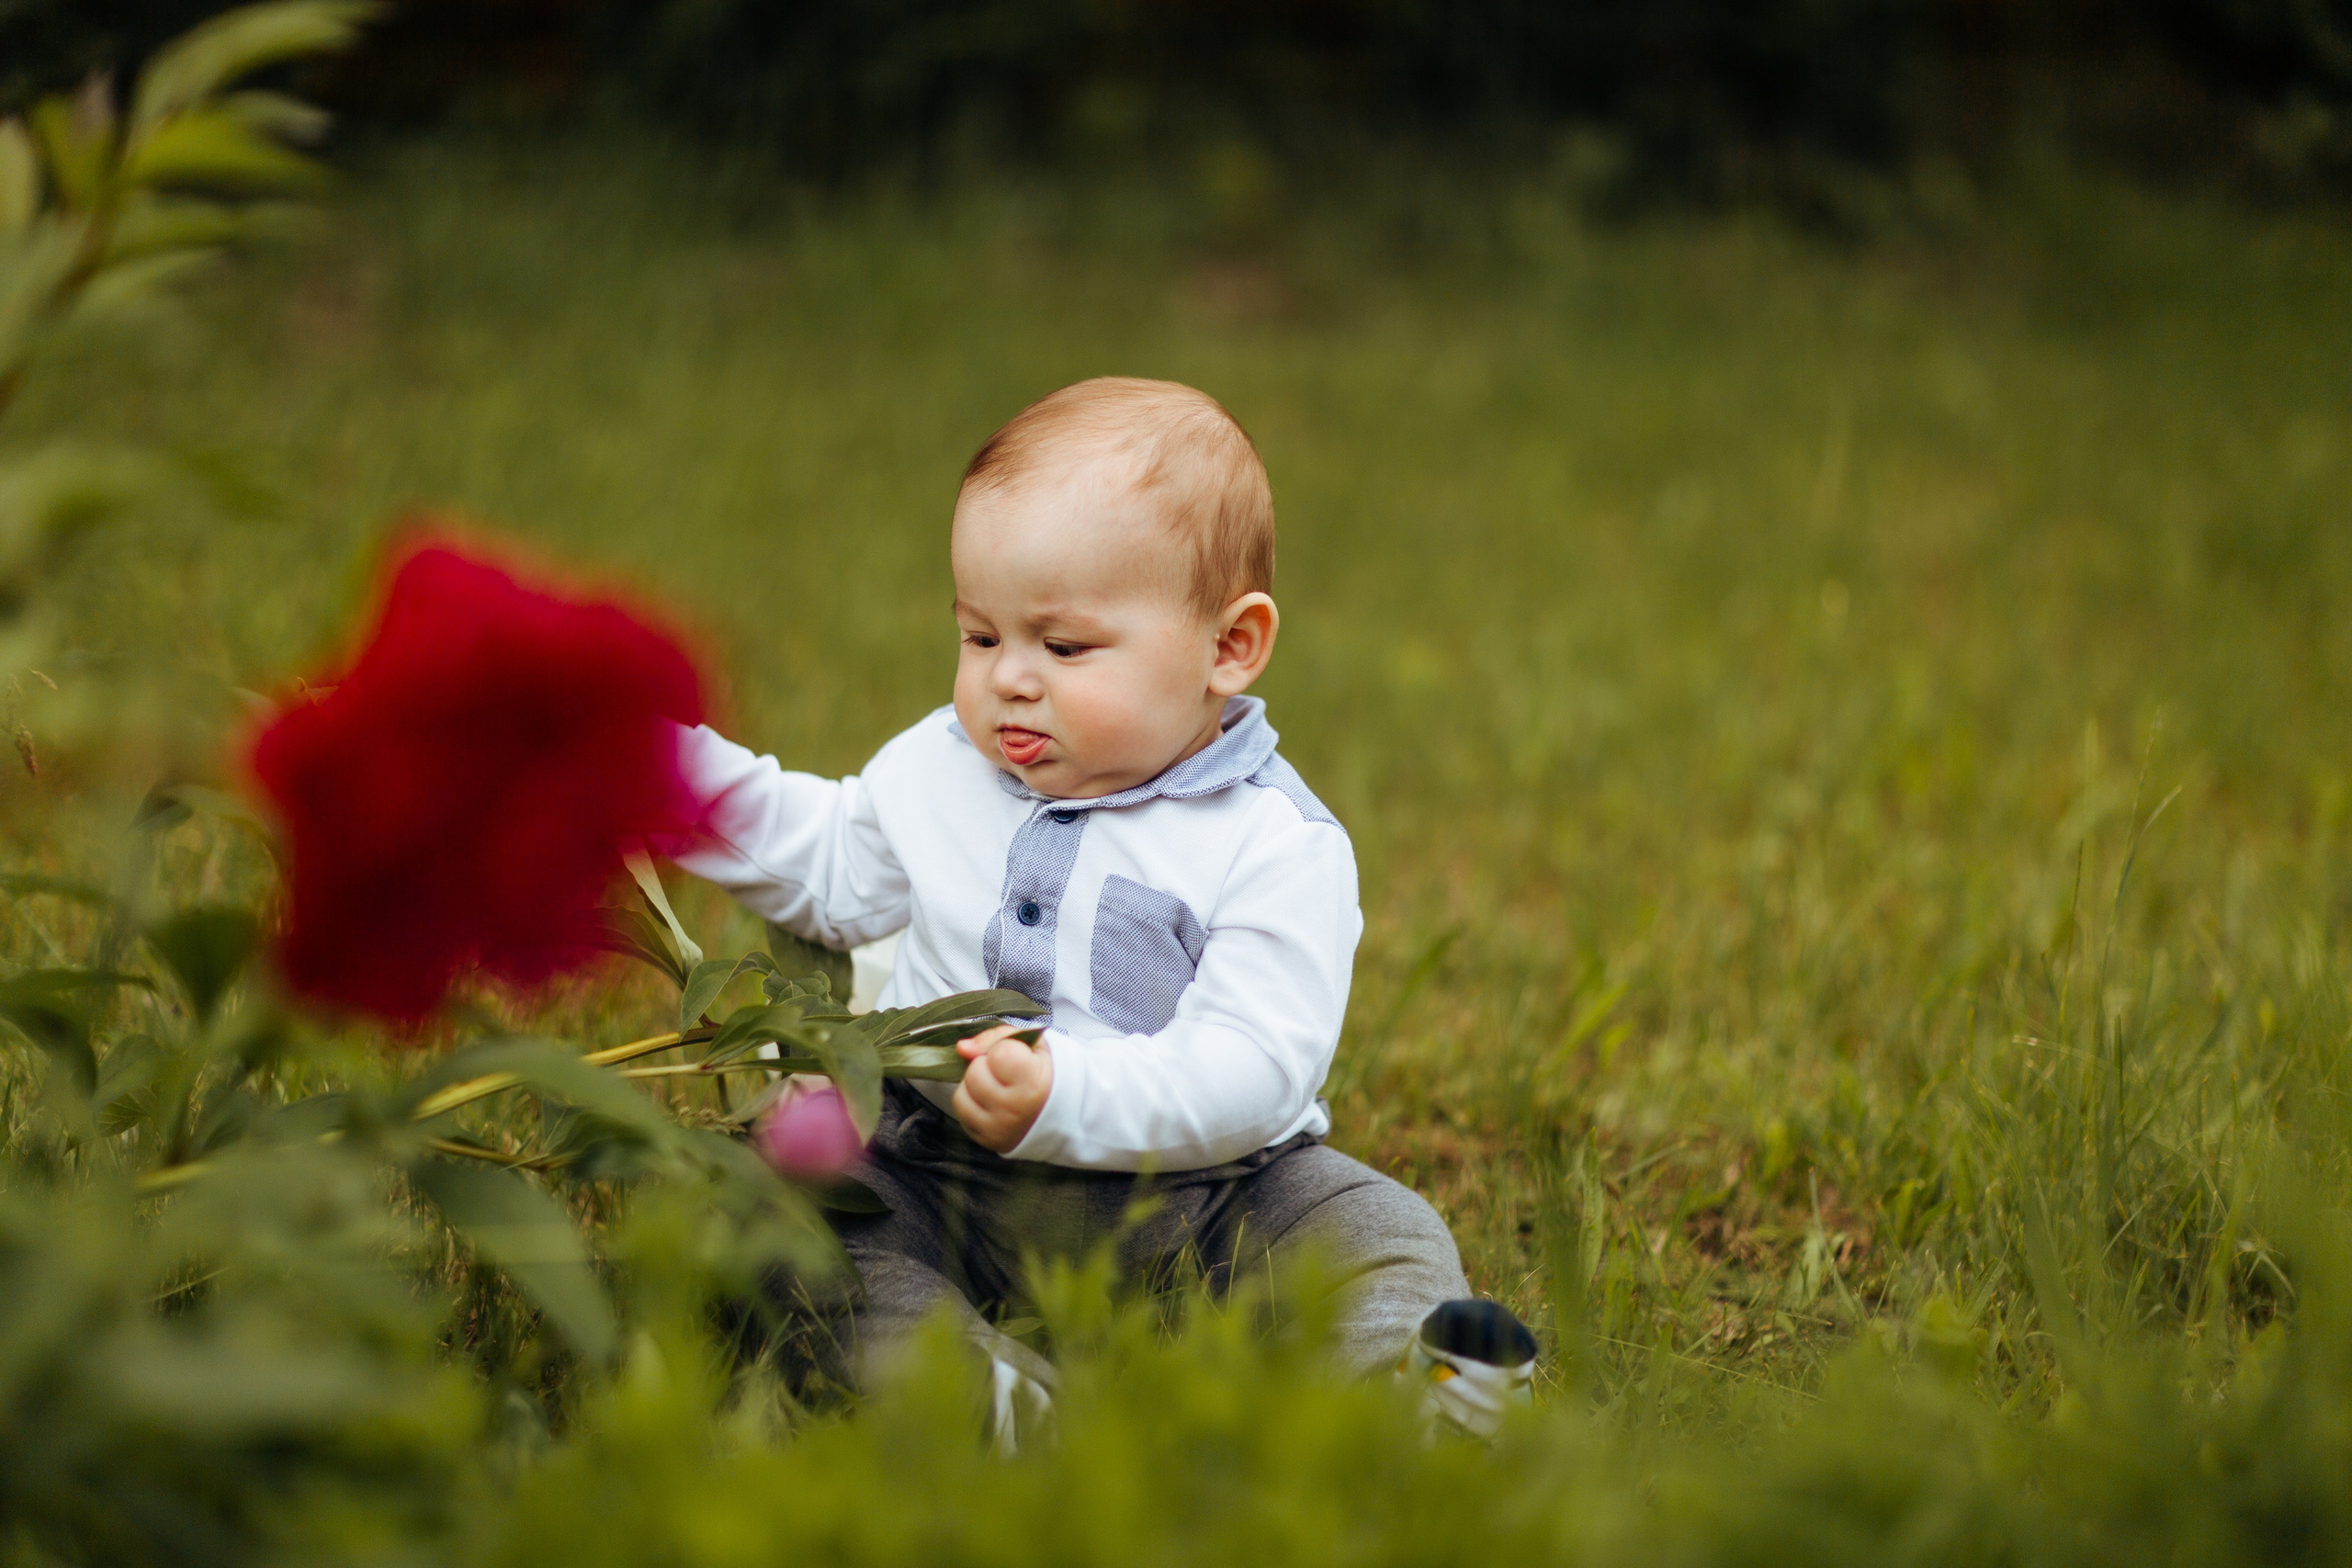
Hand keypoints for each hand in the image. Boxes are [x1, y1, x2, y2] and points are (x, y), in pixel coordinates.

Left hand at [951, 1023, 1051, 1152]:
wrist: (1058, 1113)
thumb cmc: (1042, 1072)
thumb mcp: (1032, 1044)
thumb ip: (996, 1037)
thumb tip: (962, 1047)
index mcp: (1033, 1084)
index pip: (1000, 1053)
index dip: (1005, 1049)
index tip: (1018, 1057)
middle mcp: (1014, 1109)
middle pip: (975, 1072)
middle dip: (986, 1065)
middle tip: (1003, 1073)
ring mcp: (998, 1127)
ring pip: (962, 1093)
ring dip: (974, 1084)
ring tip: (995, 1086)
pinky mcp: (985, 1139)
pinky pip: (961, 1111)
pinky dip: (970, 1101)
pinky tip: (988, 1100)